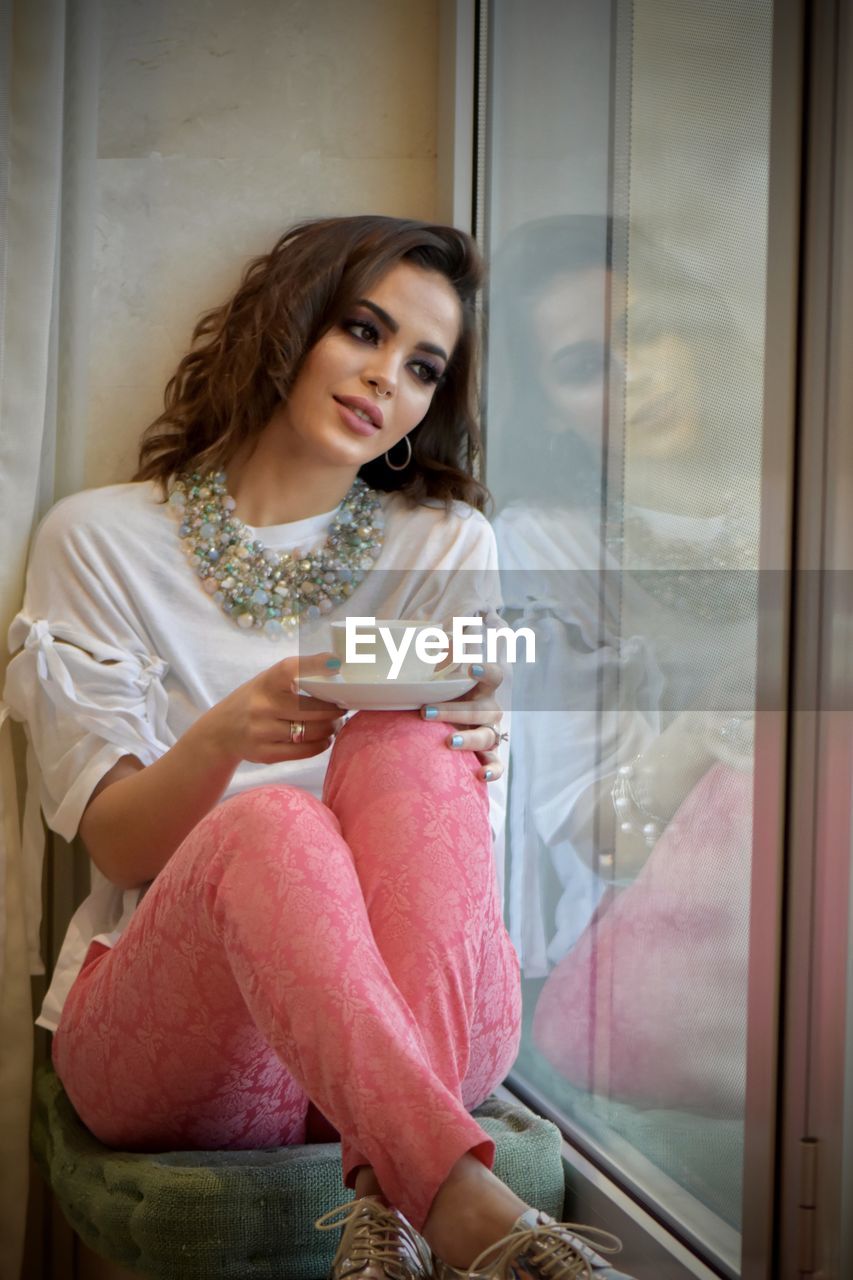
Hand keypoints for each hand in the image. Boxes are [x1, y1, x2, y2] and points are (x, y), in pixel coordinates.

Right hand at [203, 652, 343, 765]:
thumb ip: (295, 675)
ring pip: (310, 731)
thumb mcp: (267, 682)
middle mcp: (262, 706)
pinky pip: (303, 751)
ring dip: (330, 728)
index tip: (336, 665)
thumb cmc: (254, 701)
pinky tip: (325, 738)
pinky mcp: (265, 754)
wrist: (221, 732)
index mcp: (265, 682)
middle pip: (311, 708)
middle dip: (334, 709)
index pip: (290, 669)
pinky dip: (321, 744)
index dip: (315, 665)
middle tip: (343, 708)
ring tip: (336, 724)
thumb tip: (336, 665)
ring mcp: (262, 732)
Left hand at [420, 662, 505, 782]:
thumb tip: (433, 635)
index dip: (485, 671)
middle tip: (425, 712)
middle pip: (481, 710)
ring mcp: (490, 733)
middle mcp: (490, 710)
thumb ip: (441, 656)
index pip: (494, 676)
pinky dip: (493, 770)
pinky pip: (496, 764)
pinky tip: (481, 775)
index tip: (469, 667)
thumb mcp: (442, 675)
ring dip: (468, 738)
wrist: (446, 724)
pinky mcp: (488, 754)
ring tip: (448, 741)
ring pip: (487, 736)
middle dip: (454, 711)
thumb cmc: (445, 694)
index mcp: (483, 689)